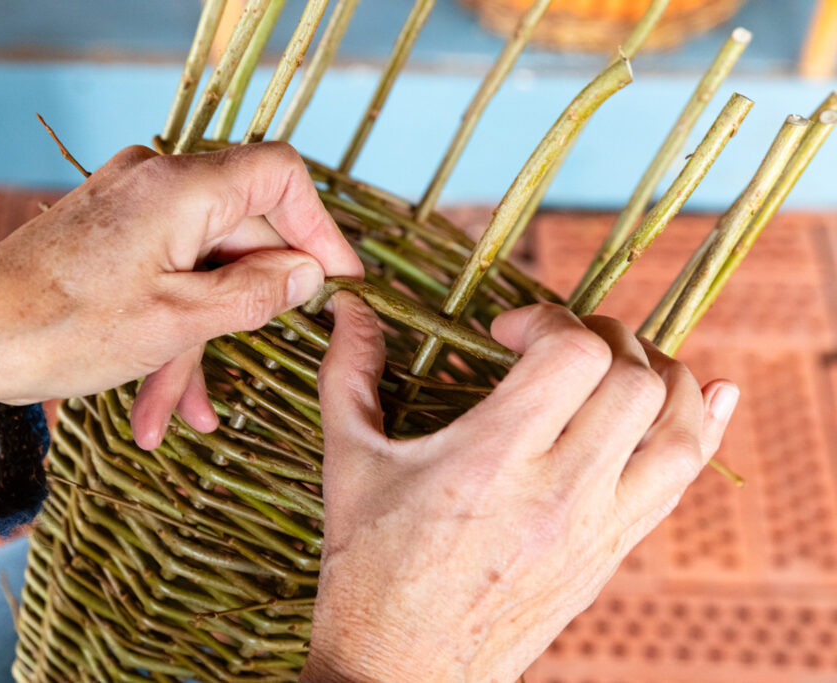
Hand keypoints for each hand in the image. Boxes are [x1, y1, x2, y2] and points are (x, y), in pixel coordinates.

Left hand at [0, 142, 361, 446]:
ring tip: (184, 417)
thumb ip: (256, 292)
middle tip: (261, 370)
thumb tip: (310, 273)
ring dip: (199, 342)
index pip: (281, 176)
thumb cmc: (66, 330)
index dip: (320, 227)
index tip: (338, 283)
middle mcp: (159, 183)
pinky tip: (156, 406)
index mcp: (182, 188)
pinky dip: (169, 330)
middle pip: (241, 234)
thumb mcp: (179, 323)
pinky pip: (164, 275)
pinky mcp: (112, 236)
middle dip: (247, 311)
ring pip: (200, 267)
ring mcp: (132, 208)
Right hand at [305, 296, 738, 680]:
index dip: (548, 319)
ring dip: (662, 376)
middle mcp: (558, 491)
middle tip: (556, 346)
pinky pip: (681, 482)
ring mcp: (595, 528)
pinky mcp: (611, 556)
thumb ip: (348, 374)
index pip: (574, 355)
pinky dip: (698, 428)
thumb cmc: (368, 570)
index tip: (507, 333)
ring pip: (678, 430)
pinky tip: (703, 396)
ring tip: (618, 365)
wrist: (404, 671)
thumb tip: (349, 308)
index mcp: (492, 460)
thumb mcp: (350, 464)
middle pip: (633, 380)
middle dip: (602, 337)